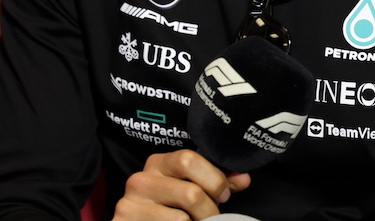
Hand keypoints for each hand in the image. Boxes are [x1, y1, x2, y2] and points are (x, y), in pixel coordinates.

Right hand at [114, 149, 250, 219]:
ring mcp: (130, 204)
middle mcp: (140, 180)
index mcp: (158, 163)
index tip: (223, 195)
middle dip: (210, 210)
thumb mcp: (188, 187)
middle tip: (211, 217)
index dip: (213, 179)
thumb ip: (215, 182)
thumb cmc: (167, 207)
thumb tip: (244, 178)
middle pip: (191, 194)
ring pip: (182, 219)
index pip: (189, 160)